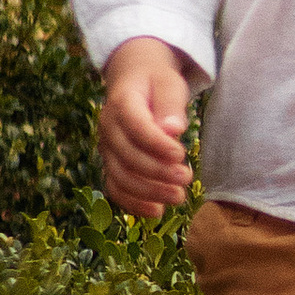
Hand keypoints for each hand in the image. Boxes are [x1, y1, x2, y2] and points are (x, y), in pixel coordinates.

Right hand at [100, 37, 195, 218]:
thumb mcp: (169, 84)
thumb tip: (174, 130)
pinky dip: (133, 203)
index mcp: (121, 103)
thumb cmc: (156, 83)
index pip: (135, 127)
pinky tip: (157, 211)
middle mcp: (108, 128)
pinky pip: (116, 188)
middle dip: (158, 172)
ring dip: (148, 192)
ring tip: (178, 197)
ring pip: (120, 177)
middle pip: (127, 156)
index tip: (180, 154)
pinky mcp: (112, 164)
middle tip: (187, 178)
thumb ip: (171, 105)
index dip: (156, 144)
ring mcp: (107, 149)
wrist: (134, 83)